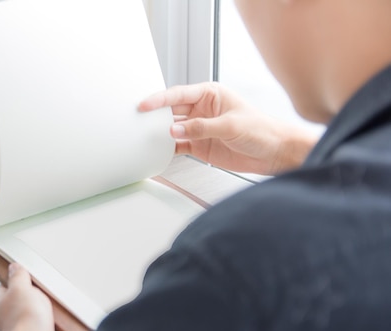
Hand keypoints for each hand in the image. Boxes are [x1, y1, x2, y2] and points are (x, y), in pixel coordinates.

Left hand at [0, 263, 73, 330]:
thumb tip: (15, 267)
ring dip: (53, 305)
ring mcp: (32, 328)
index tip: (28, 270)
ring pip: (45, 310)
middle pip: (29, 297)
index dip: (18, 277)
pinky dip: (64, 319)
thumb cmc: (24, 322)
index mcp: (2, 305)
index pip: (8, 286)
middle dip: (40, 292)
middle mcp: (16, 318)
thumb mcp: (19, 288)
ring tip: (58, 298)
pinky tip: (66, 313)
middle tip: (47, 286)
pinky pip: (59, 323)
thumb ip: (18, 276)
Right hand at [139, 82, 317, 174]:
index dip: (160, 99)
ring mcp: (199, 128)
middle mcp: (202, 110)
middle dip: (155, 115)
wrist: (275, 153)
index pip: (179, 94)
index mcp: (210, 95)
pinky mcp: (199, 146)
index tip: (145, 105)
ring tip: (145, 137)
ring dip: (160, 133)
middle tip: (139, 121)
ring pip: (172, 129)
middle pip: (172, 111)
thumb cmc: (262, 131)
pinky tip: (158, 151)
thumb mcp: (231, 125)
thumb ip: (201, 128)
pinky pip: (178, 146)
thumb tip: (175, 129)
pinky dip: (168, 149)